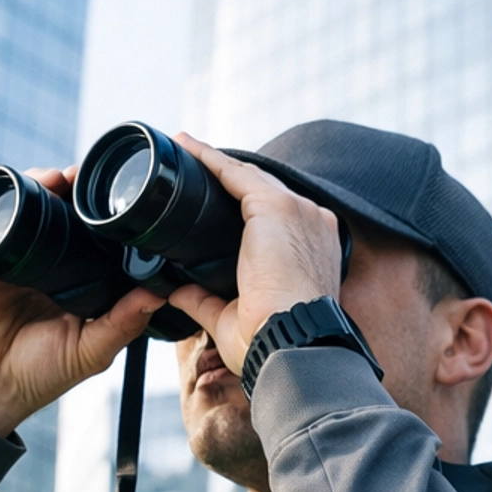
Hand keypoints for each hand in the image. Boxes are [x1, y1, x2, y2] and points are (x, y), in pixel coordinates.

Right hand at [0, 170, 159, 436]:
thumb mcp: (91, 351)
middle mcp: (52, 267)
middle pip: (70, 217)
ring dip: (53, 187)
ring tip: (69, 178)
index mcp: (80, 285)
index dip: (115, 224)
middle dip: (83, 196)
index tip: (135, 207)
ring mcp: (20, 257)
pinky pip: (3, 217)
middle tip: (101, 183)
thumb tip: (160, 293)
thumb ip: (123, 322)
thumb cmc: (38, 375)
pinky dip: (18, 197)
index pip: (101, 244)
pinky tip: (36, 185)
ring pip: (38, 209)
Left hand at [164, 136, 342, 370]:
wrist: (291, 344)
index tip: (216, 194)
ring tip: (184, 147)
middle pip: (263, 188)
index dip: (243, 202)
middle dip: (227, 174)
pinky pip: (237, 173)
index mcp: (312, 250)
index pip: (275, 215)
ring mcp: (298, 212)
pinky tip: (188, 149)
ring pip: (248, 176)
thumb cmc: (272, 341)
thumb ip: (206, 299)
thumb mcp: (232, 317)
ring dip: (214, 161)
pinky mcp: (277, 208)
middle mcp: (313, 224)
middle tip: (192, 159)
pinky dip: (210, 159)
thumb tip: (178, 292)